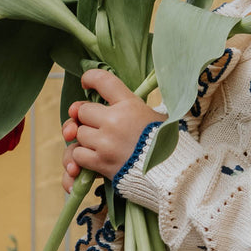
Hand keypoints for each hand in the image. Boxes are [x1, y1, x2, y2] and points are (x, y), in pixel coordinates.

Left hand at [61, 69, 162, 192]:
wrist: (173, 172)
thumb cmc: (167, 143)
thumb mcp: (155, 116)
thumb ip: (132, 107)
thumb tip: (110, 103)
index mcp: (130, 105)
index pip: (103, 81)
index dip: (90, 79)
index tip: (86, 84)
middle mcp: (115, 121)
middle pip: (83, 111)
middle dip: (86, 118)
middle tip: (95, 124)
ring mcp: (106, 143)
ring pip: (79, 133)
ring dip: (85, 139)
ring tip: (99, 144)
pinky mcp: (101, 163)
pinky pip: (77, 154)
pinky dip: (82, 156)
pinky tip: (94, 157)